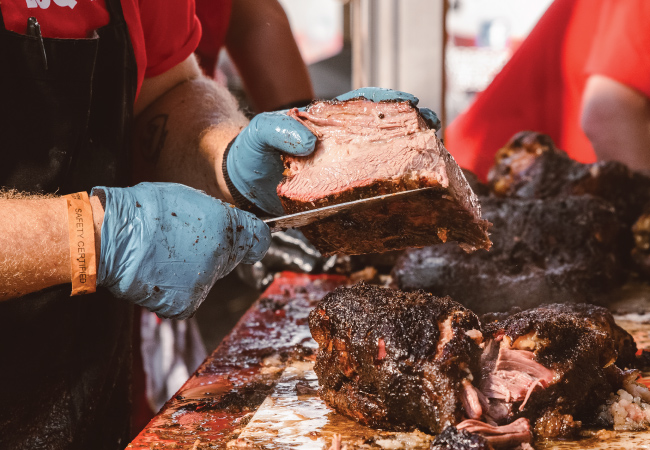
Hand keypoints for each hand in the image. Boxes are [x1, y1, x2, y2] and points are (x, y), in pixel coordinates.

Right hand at [92, 182, 270, 318]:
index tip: (249, 240)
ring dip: (193, 272)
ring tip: (164, 256)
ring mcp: (205, 282)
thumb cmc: (143, 211)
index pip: (259, 239)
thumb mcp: (187, 197)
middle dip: (215, 252)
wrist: (112, 237)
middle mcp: (221, 256)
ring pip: (208, 279)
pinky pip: (188, 298)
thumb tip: (224, 223)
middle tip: (184, 242)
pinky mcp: (187, 303)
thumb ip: (214, 213)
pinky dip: (175, 291)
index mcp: (226, 226)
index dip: (253, 238)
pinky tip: (159, 274)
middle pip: (231, 259)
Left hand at [224, 87, 439, 215]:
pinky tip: (404, 199)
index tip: (410, 103)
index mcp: (329, 122)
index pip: (364, 105)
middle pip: (385, 133)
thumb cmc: (252, 151)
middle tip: (431, 134)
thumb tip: (307, 142)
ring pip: (383, 163)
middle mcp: (343, 145)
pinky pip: (369, 194)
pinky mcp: (341, 197)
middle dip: (413, 130)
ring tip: (430, 167)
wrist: (243, 186)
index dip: (390, 101)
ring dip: (408, 163)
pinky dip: (389, 195)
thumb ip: (276, 128)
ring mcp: (344, 171)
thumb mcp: (259, 132)